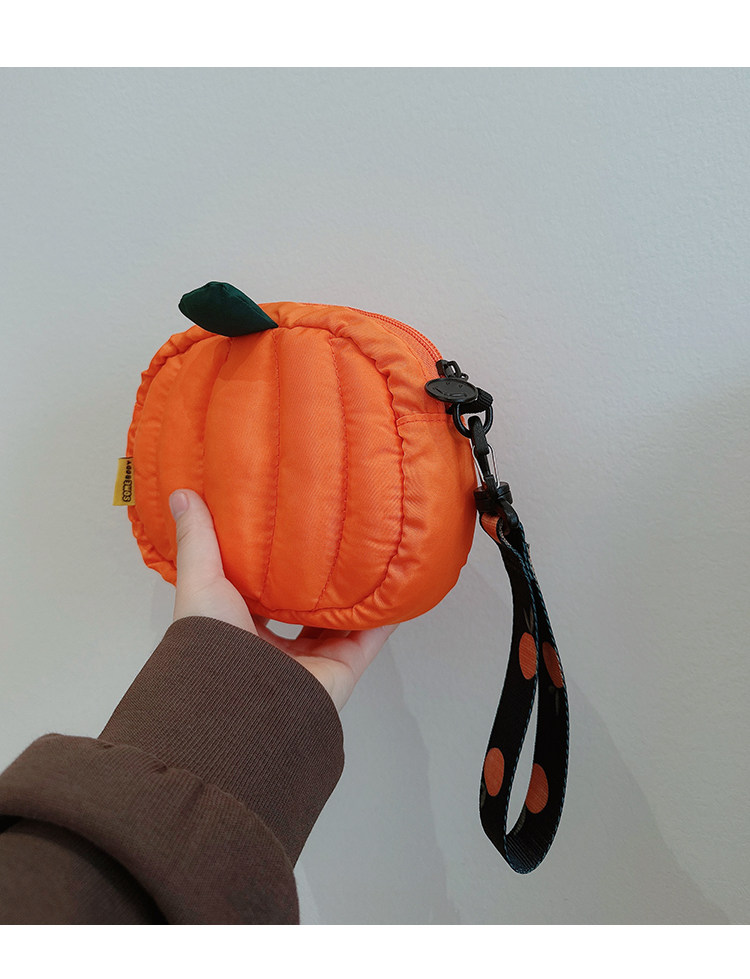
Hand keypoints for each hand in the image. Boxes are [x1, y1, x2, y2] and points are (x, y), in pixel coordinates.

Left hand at [169, 489, 397, 710]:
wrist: (240, 701)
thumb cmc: (212, 644)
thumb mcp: (200, 582)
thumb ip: (197, 541)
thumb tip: (181, 494)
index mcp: (238, 629)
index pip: (258, 593)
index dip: (270, 565)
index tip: (286, 532)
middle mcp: (274, 649)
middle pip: (302, 609)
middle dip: (316, 581)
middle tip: (334, 540)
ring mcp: (310, 661)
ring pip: (338, 624)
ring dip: (353, 596)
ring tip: (370, 558)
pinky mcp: (341, 669)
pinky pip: (370, 639)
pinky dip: (384, 617)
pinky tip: (396, 589)